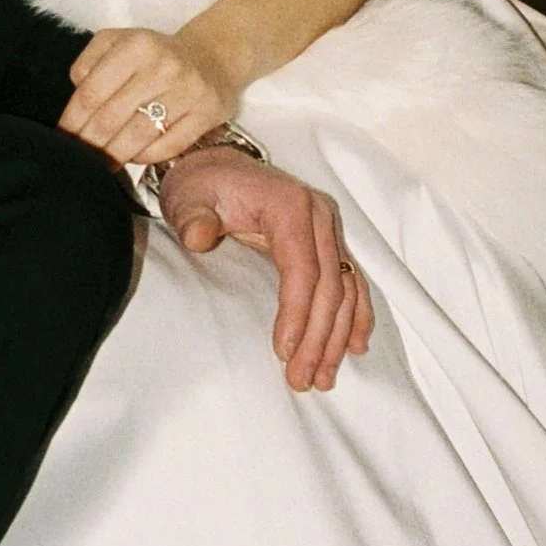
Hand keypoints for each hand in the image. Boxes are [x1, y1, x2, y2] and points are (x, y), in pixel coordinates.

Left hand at [61, 25, 234, 162]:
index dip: (72, 122)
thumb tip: (77, 98)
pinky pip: (168, 146)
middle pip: (111, 119)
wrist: (211, 56)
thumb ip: (88, 64)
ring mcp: (189, 90)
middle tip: (78, 160)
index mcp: (135, 46)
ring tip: (101, 166)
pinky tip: (133, 157)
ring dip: (114, 156)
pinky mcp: (208, 112)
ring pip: (138, 136)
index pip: (91, 94)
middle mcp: (163, 66)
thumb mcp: (115, 42)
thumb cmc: (152, 54)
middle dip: (89, 144)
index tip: (63, 139)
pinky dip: (146, 157)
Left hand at [158, 149, 372, 391]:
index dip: (297, 313)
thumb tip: (199, 236)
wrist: (217, 165)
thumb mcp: (188, 198)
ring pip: (346, 289)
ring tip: (324, 377)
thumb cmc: (202, 187)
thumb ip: (193, 217)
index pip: (303, 269)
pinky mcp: (329, 241)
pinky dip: (356, 315)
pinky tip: (355, 347)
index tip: (283, 352)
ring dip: (338, 336)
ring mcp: (329, 228)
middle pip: (330, 286)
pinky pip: (352, 281)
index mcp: (290, 206)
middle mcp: (319, 215)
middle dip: (318, 338)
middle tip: (302, 380)